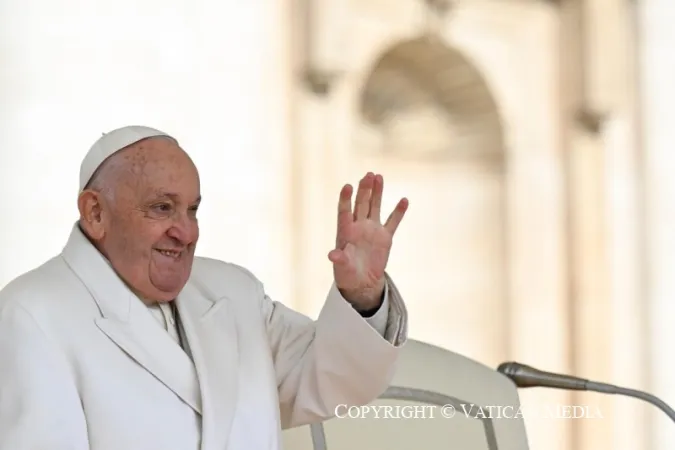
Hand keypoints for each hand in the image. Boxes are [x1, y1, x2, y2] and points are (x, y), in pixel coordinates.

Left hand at [328, 172, 407, 309]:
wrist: (362, 282)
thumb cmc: (347, 274)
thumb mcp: (342, 268)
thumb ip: (339, 259)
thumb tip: (332, 255)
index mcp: (345, 232)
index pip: (345, 211)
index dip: (345, 199)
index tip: (348, 186)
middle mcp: (358, 227)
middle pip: (361, 204)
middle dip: (364, 190)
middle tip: (368, 175)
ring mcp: (372, 230)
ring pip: (375, 207)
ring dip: (377, 193)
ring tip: (379, 177)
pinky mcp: (385, 237)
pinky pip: (393, 222)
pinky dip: (398, 212)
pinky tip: (404, 200)